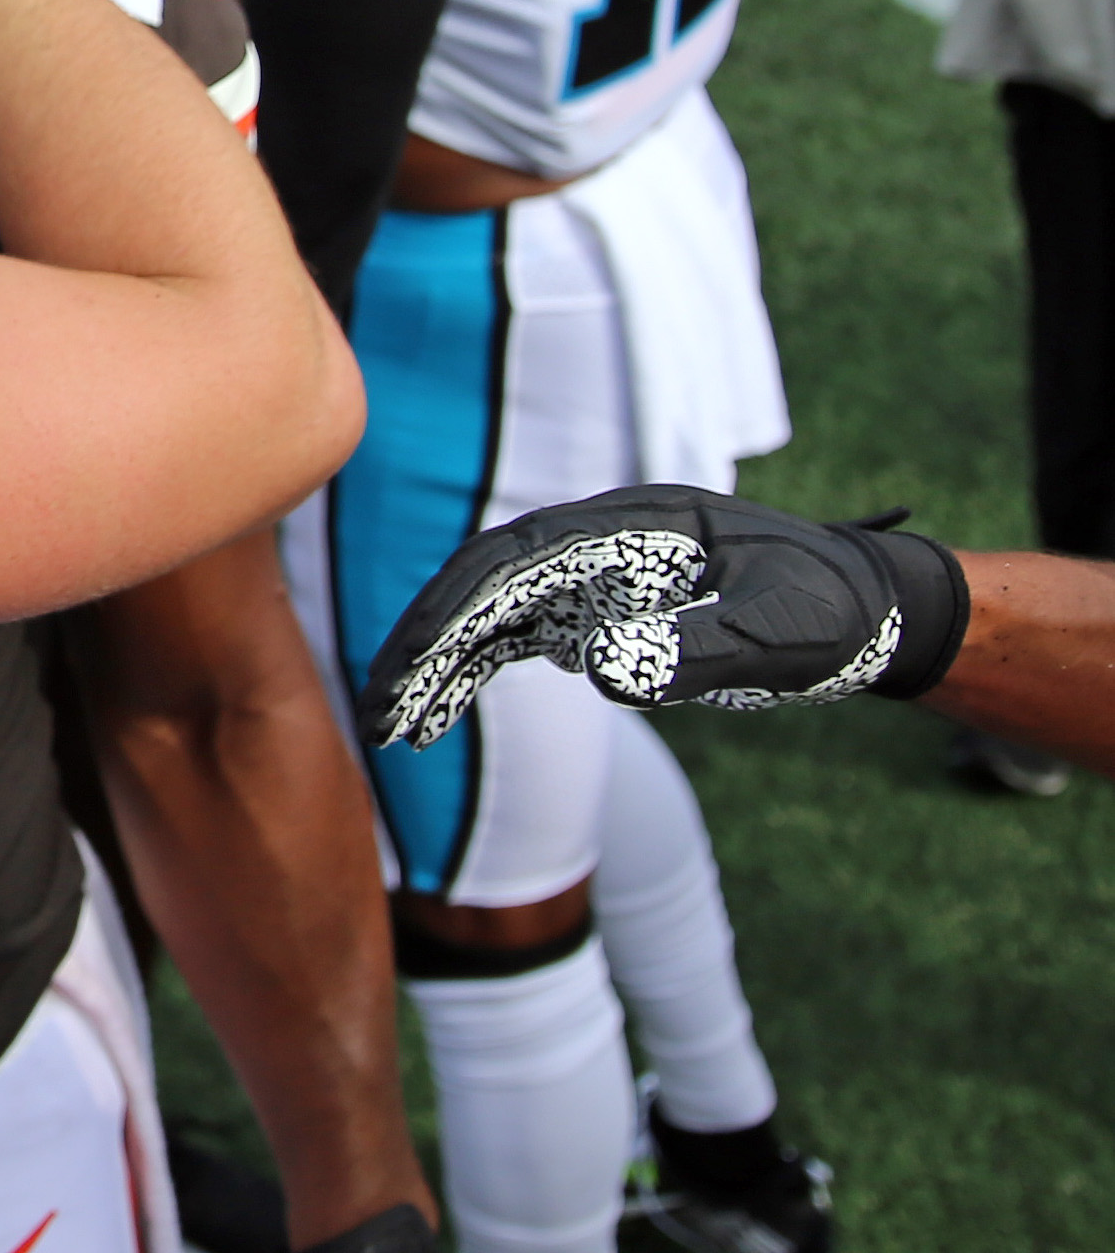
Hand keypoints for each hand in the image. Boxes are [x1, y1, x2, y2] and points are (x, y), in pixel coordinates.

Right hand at [359, 484, 972, 752]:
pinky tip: (440, 718)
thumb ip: (695, 648)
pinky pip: (515, 639)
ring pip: (490, 612)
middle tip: (382, 710)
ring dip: (439, 665)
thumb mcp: (778, 633)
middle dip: (426, 642)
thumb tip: (600, 668)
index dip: (457, 607)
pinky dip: (473, 675)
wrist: (869, 608)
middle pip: (484, 582)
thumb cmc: (830, 613)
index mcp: (632, 525)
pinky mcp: (597, 611)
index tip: (416, 660)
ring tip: (397, 727)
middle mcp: (597, 542)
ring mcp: (592, 576)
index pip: (517, 557)